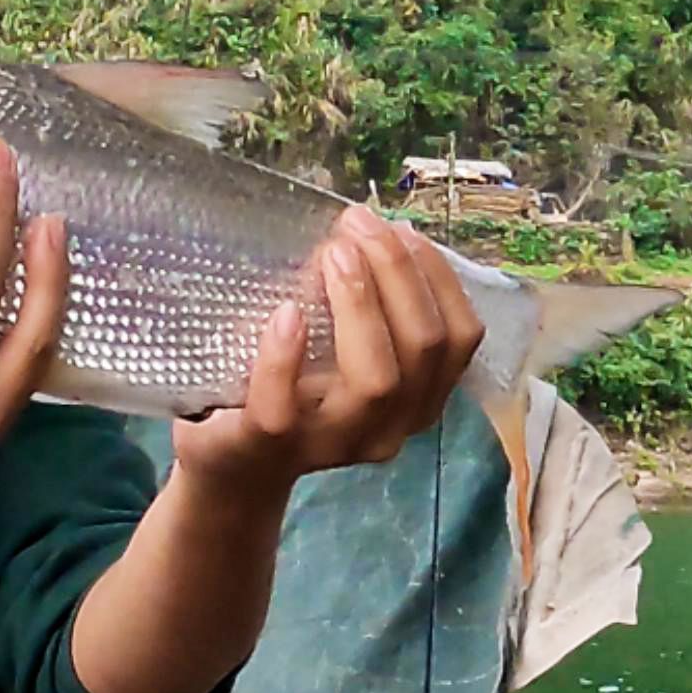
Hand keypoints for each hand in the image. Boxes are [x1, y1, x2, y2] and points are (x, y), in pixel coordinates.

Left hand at [173, 205, 484, 496]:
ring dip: (360, 303)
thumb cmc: (293, 392)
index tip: (399, 228)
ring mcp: (332, 444)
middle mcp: (388, 429)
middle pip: (423, 348)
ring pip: (376, 380)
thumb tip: (366, 229)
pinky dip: (285, 355)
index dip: (437, 275)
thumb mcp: (340, 348)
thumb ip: (364, 304)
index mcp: (416, 401)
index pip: (459, 337)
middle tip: (358, 226)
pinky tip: (286, 312)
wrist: (232, 466)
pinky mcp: (268, 447)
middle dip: (397, 273)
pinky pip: (283, 407)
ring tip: (333, 253)